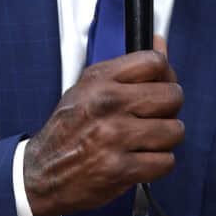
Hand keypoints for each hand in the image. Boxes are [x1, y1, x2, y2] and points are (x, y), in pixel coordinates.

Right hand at [23, 37, 183, 215]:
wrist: (42, 172)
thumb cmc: (67, 130)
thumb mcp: (89, 87)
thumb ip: (127, 68)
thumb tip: (160, 43)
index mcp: (100, 80)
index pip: (154, 62)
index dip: (166, 74)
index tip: (162, 82)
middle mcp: (108, 104)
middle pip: (172, 95)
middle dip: (170, 108)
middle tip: (157, 115)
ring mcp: (115, 136)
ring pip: (174, 130)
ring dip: (166, 138)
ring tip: (147, 140)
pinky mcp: (120, 169)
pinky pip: (166, 161)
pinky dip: (159, 163)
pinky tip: (142, 159)